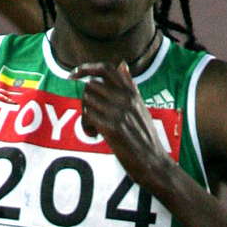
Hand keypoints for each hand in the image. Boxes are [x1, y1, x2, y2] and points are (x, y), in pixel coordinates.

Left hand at [74, 61, 171, 191]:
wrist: (153, 161)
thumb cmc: (145, 137)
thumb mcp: (141, 106)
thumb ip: (130, 86)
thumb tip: (122, 65)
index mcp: (132, 92)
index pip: (106, 69)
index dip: (86, 68)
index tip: (73, 74)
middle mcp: (125, 99)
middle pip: (90, 86)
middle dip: (85, 101)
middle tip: (91, 116)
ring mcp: (119, 112)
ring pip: (87, 101)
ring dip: (85, 115)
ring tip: (94, 128)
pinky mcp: (112, 128)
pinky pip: (88, 117)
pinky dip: (86, 127)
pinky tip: (94, 135)